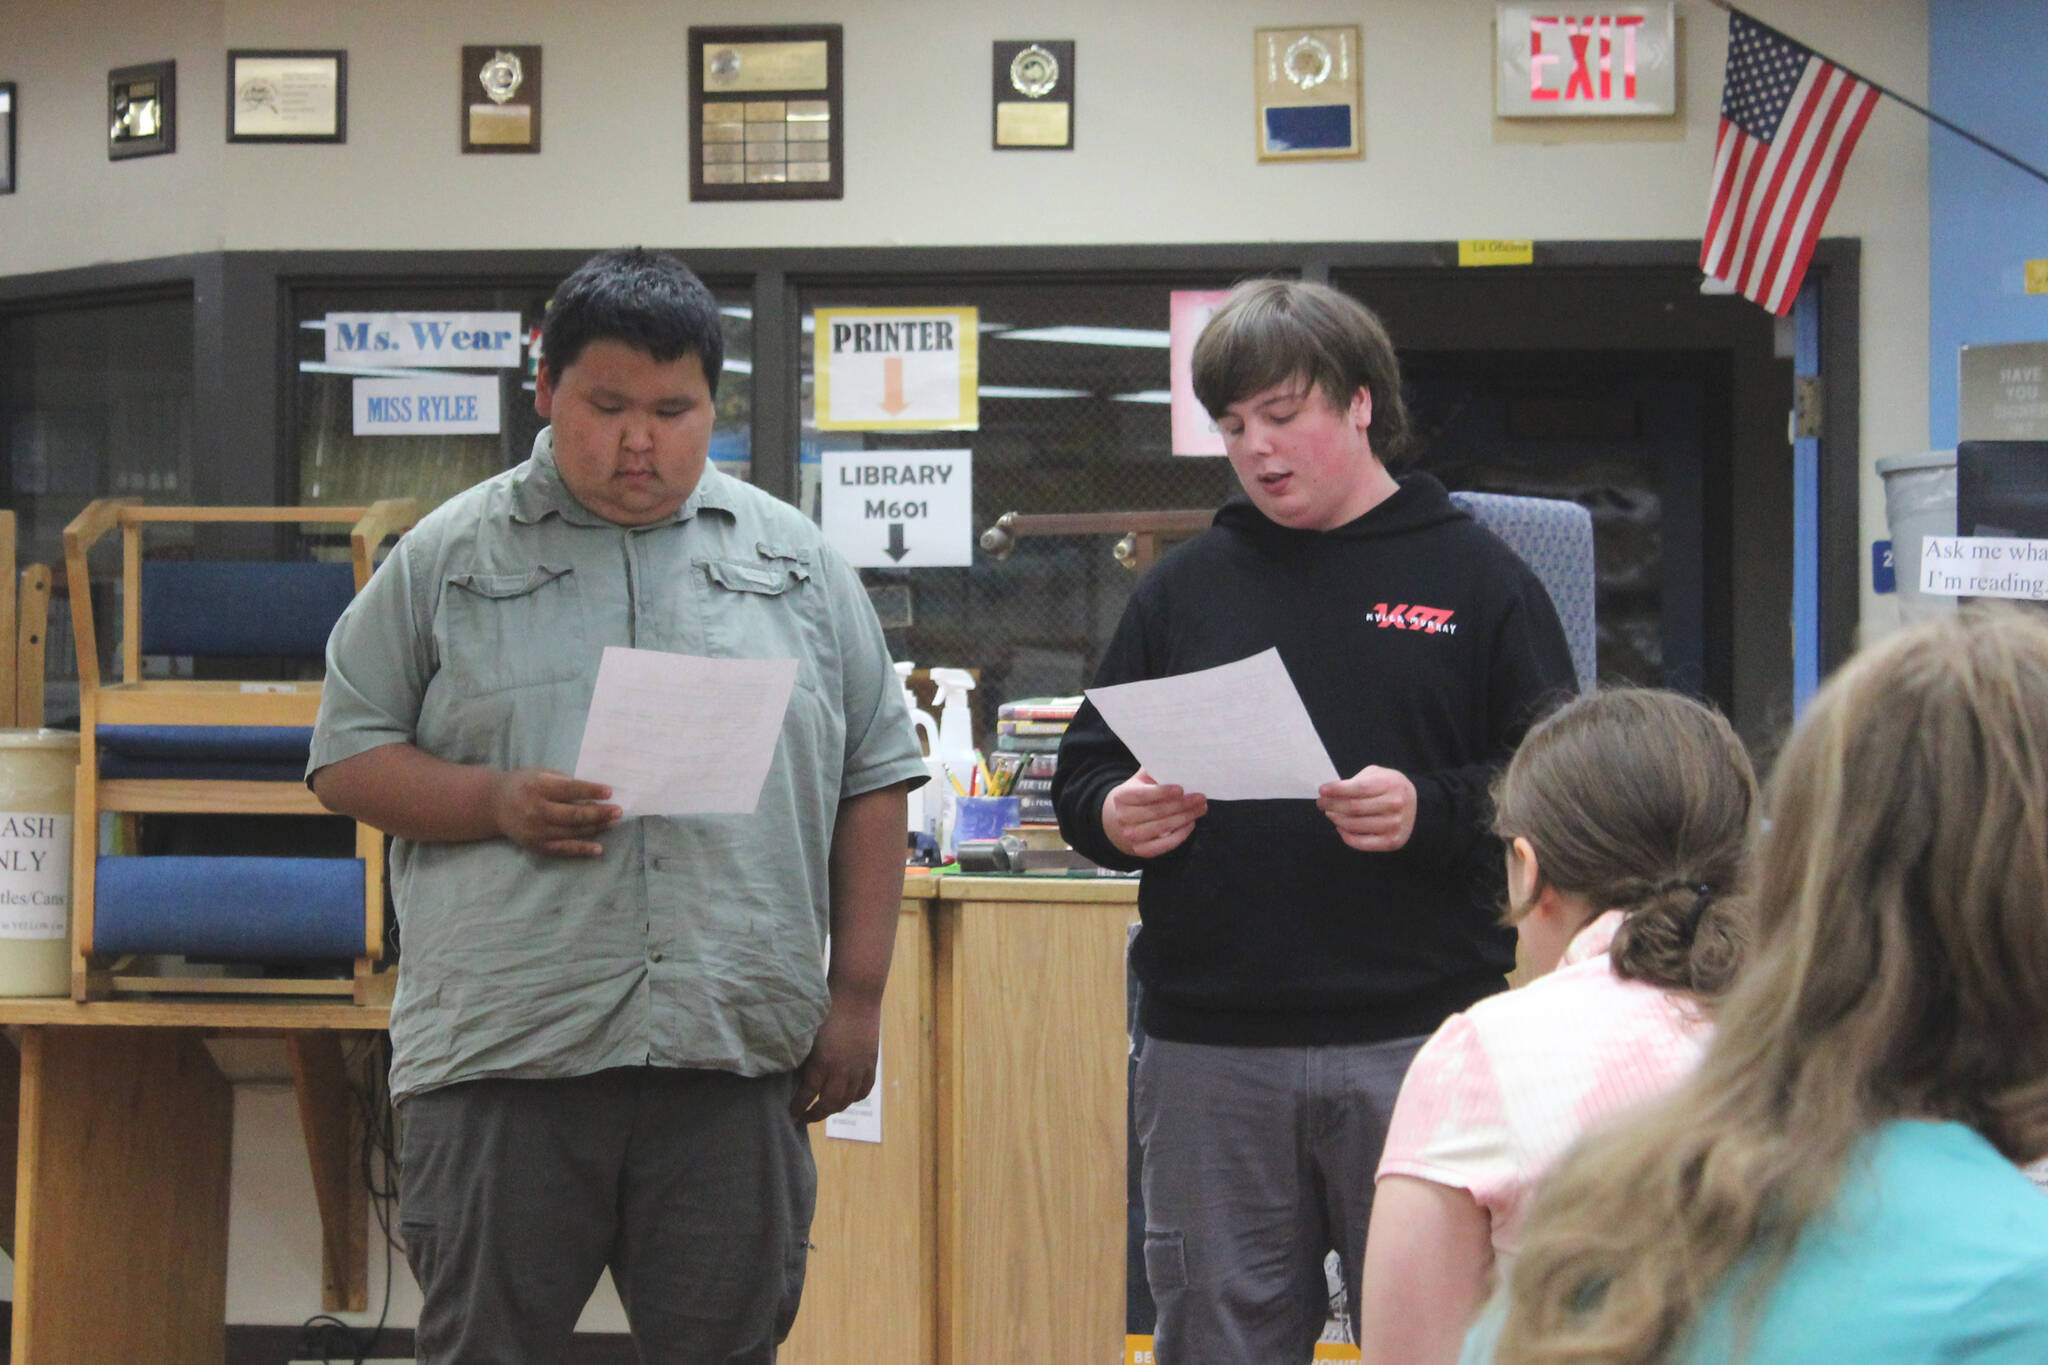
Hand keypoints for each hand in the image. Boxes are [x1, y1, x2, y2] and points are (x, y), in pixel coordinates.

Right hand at [487, 769, 619, 855]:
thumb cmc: (524, 784)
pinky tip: (598, 848)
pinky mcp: (536, 845)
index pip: (569, 790)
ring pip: (572, 832)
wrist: (493, 804)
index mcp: (537, 788)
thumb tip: (594, 794)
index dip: (591, 790)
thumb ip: (564, 783)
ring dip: (596, 828)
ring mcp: (536, 831)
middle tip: (618, 810)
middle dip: (599, 812)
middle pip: (574, 814)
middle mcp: (536, 810)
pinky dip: (582, 849)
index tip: (609, 792)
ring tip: (612, 822)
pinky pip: (563, 849)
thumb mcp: (541, 774)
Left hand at [791, 991, 882, 1122]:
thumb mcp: (809, 1035)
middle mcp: (842, 1070)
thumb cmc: (826, 1008)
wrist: (856, 994)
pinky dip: (854, 1098)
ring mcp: (859, 1068)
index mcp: (822, 1062)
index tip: (790, 1115)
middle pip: (829, 1103)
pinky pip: (864, 1090)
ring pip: (847, 1100)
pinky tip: (846, 1098)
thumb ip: (805, 1058)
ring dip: (834, 1109)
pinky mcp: (871, 1062)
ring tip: (823, 1110)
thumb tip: (797, 1078)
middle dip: (815, 1114)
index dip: (797, 1108)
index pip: (807, 1095)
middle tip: (804, 1118)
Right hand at [1101, 769, 1206, 858]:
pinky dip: (1180, 835)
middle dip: (1182, 804)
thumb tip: (1179, 760)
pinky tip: (1190, 824)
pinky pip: (1164, 845)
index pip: (1143, 795)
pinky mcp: (1140, 850)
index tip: (1182, 788)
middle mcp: (1123, 817)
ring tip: (1201, 809)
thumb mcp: (1140, 780)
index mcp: (1121, 796)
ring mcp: (1130, 836)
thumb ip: (1155, 770)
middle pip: (1157, 812)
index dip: (1163, 792)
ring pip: (1163, 827)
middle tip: (1201, 797)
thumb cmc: (1138, 794)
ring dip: (1185, 818)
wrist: (1120, 820)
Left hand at [1319, 765, 1416, 851]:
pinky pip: (1361, 842)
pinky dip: (1346, 836)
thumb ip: (1356, 780)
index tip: (1322, 790)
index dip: (1336, 790)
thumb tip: (1330, 792)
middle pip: (1353, 807)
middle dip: (1331, 805)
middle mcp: (1395, 805)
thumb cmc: (1390, 788)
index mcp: (1391, 785)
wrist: (1417, 805)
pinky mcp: (1391, 841)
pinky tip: (1340, 827)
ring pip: (1354, 825)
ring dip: (1336, 819)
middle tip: (1321, 803)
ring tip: (1330, 813)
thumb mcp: (1377, 775)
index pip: (1357, 788)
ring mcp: (1394, 825)